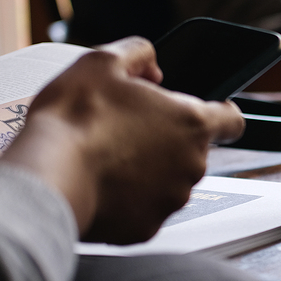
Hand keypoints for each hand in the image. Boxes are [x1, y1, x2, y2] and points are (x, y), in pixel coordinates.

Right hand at [1, 37, 243, 243]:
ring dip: (147, 171)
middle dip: (166, 141)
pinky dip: (128, 200)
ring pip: (168, 182)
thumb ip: (138, 54)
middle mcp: (192, 164)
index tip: (211, 113)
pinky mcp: (148, 226)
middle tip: (127, 130)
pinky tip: (102, 185)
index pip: (233, 120)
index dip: (222, 114)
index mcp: (191, 123)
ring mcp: (172, 199)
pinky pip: (144, 210)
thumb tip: (151, 63)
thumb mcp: (103, 63)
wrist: (47, 176)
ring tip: (108, 158)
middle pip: (191, 151)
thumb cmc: (75, 120)